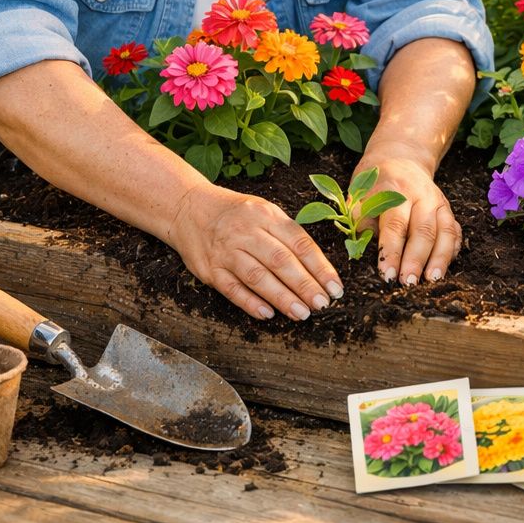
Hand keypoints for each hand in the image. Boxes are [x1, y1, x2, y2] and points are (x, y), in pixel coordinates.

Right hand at [167, 184, 341, 321]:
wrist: (188, 208)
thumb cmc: (236, 214)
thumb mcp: (264, 212)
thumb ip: (288, 235)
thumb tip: (318, 268)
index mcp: (266, 216)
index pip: (299, 243)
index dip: (320, 267)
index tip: (335, 287)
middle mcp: (246, 232)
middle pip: (281, 261)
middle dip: (305, 285)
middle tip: (322, 304)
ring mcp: (226, 251)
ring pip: (258, 276)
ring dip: (282, 297)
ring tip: (302, 313)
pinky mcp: (210, 269)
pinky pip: (232, 288)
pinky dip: (250, 302)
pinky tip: (268, 314)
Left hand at [356, 148, 461, 285]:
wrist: (399, 158)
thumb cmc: (374, 185)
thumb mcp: (359, 196)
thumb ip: (361, 223)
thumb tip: (360, 254)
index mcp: (394, 190)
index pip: (395, 225)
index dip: (391, 252)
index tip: (387, 276)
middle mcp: (421, 194)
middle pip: (423, 230)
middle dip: (416, 260)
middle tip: (408, 283)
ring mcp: (438, 201)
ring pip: (444, 231)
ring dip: (439, 258)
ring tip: (432, 281)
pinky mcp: (447, 209)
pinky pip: (454, 231)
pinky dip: (451, 250)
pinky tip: (445, 269)